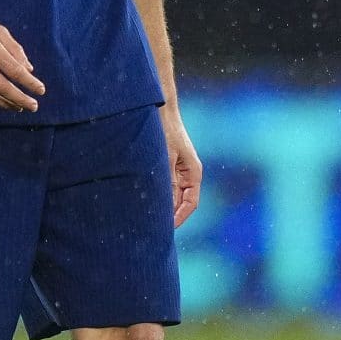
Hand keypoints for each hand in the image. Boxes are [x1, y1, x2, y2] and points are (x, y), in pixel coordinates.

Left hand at [160, 107, 202, 227]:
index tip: (167, 229)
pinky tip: (146, 201)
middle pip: (182, 202)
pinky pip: (166, 186)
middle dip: (171, 215)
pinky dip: (159, 194)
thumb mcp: (165, 158)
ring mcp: (179, 170)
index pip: (191, 203)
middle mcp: (188, 174)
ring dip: (164, 205)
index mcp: (193, 173)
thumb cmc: (165, 130)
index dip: (180, 218)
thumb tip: (165, 206)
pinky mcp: (169, 166)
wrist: (160, 110)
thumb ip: (167, 182)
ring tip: (149, 217)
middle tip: (155, 228)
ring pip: (173, 195)